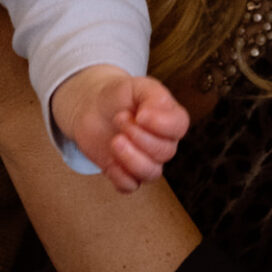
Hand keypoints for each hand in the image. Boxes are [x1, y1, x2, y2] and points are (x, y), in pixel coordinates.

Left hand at [55, 68, 188, 193]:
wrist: (92, 107)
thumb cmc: (119, 96)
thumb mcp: (138, 85)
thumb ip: (153, 95)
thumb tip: (150, 116)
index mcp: (169, 119)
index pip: (179, 127)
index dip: (161, 124)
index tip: (140, 114)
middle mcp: (162, 143)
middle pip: (165, 152)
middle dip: (139, 136)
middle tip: (119, 118)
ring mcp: (144, 160)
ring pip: (151, 173)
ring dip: (131, 158)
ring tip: (115, 140)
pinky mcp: (125, 173)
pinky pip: (130, 186)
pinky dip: (119, 176)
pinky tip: (110, 161)